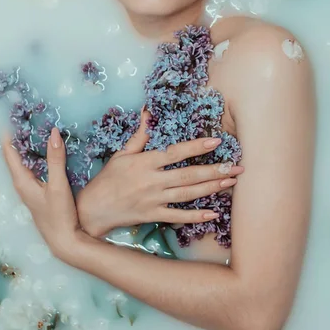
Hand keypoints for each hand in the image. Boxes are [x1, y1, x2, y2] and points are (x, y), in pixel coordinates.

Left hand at [2, 127, 81, 261]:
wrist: (65, 241)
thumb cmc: (59, 215)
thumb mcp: (58, 185)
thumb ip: (56, 159)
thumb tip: (53, 133)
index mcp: (22, 180)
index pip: (10, 153)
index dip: (10, 135)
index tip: (14, 118)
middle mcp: (23, 184)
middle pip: (17, 156)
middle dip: (21, 138)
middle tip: (29, 119)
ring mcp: (31, 189)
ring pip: (27, 162)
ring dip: (31, 147)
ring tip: (39, 130)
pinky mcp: (40, 192)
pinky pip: (36, 169)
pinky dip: (39, 157)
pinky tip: (50, 153)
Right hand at [77, 109, 243, 237]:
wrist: (92, 209)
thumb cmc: (107, 179)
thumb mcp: (121, 154)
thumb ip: (139, 135)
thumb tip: (149, 112)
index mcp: (144, 163)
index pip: (175, 153)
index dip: (196, 147)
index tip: (216, 141)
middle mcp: (151, 181)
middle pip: (188, 175)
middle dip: (214, 170)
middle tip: (237, 167)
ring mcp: (153, 200)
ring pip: (188, 194)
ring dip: (211, 188)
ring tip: (231, 182)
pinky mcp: (153, 216)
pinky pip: (178, 217)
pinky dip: (196, 216)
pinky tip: (213, 213)